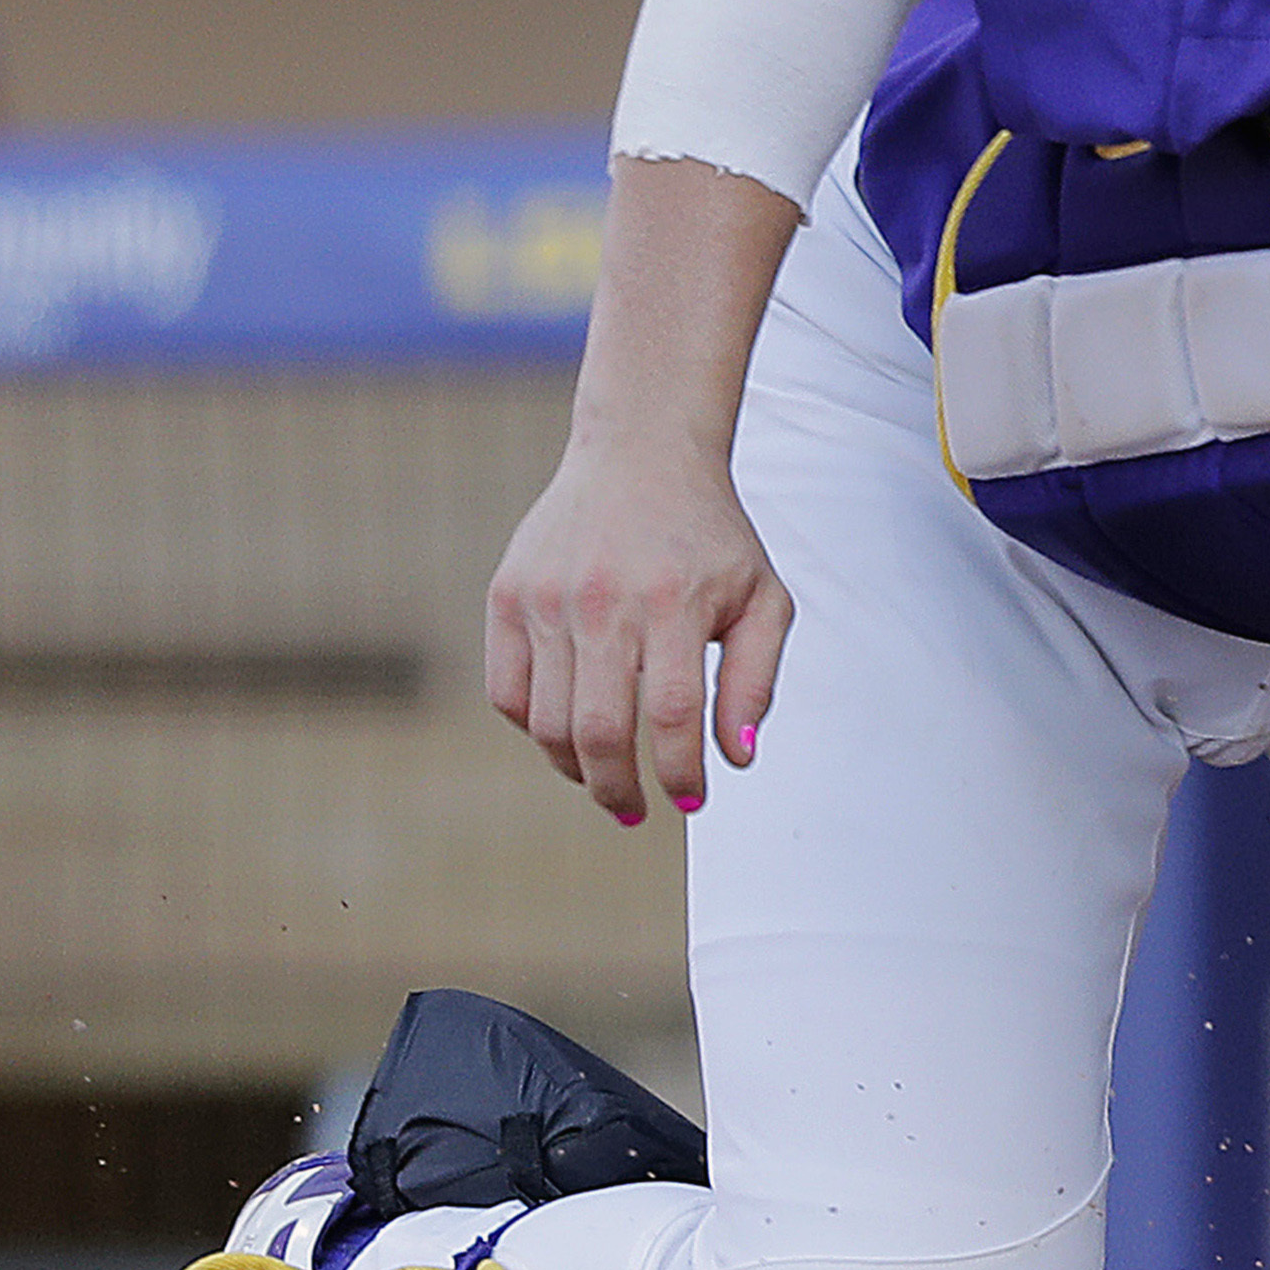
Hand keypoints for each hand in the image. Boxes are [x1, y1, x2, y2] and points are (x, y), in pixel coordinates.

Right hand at [483, 430, 791, 823]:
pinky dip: (532, 727)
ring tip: (605, 780)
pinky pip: (506, 689)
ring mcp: (546, 598)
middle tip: (637, 814)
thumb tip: (738, 759)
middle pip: (598, 729)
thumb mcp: (763, 600)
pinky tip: (566, 735)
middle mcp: (602, 601)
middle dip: (619, 789)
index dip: (680, 772)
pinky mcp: (507, 595)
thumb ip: (755, 682)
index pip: (673, 715)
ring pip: (545, 720)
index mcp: (673, 603)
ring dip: (575, 767)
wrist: (640, 456)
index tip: (690, 802)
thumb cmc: (711, 538)